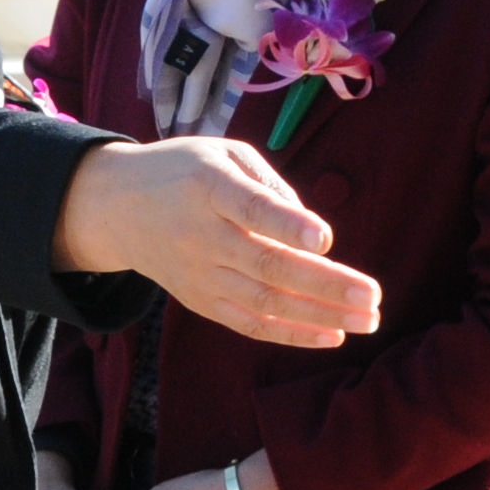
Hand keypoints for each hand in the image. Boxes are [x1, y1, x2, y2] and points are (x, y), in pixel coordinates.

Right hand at [55, 138, 383, 349]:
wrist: (117, 207)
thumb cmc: (184, 171)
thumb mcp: (224, 153)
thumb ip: (272, 186)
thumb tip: (315, 237)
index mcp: (207, 185)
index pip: (251, 209)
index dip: (288, 225)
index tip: (325, 239)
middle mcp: (201, 234)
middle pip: (267, 265)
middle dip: (324, 284)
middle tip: (373, 295)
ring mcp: (199, 273)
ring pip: (264, 301)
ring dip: (319, 315)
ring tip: (367, 320)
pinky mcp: (200, 300)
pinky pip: (249, 323)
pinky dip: (291, 333)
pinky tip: (332, 336)